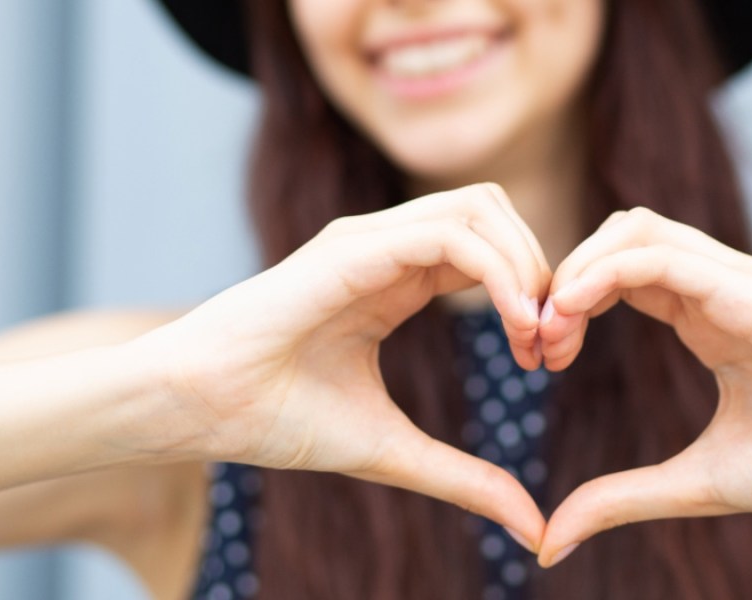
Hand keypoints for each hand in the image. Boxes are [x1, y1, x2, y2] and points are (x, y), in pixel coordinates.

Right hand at [134, 183, 550, 548]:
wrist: (200, 407)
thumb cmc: (279, 421)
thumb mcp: (392, 450)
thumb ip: (463, 477)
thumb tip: (532, 525)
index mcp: (396, 280)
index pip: (489, 251)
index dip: (533, 295)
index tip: (546, 360)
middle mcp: (387, 248)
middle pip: (496, 216)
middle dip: (542, 272)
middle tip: (551, 346)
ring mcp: (368, 241)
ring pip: (480, 208)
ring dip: (526, 265)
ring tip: (533, 335)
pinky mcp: (351, 249)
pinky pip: (449, 232)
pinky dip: (498, 270)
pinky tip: (514, 323)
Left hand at [537, 207, 751, 565]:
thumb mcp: (695, 482)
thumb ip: (622, 498)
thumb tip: (552, 541)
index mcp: (706, 314)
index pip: (619, 273)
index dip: (569, 301)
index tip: (540, 354)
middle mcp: (718, 286)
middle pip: (620, 237)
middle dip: (565, 276)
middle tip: (536, 338)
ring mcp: (737, 281)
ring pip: (636, 230)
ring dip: (579, 269)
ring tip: (551, 327)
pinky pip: (663, 256)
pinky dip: (606, 273)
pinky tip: (570, 309)